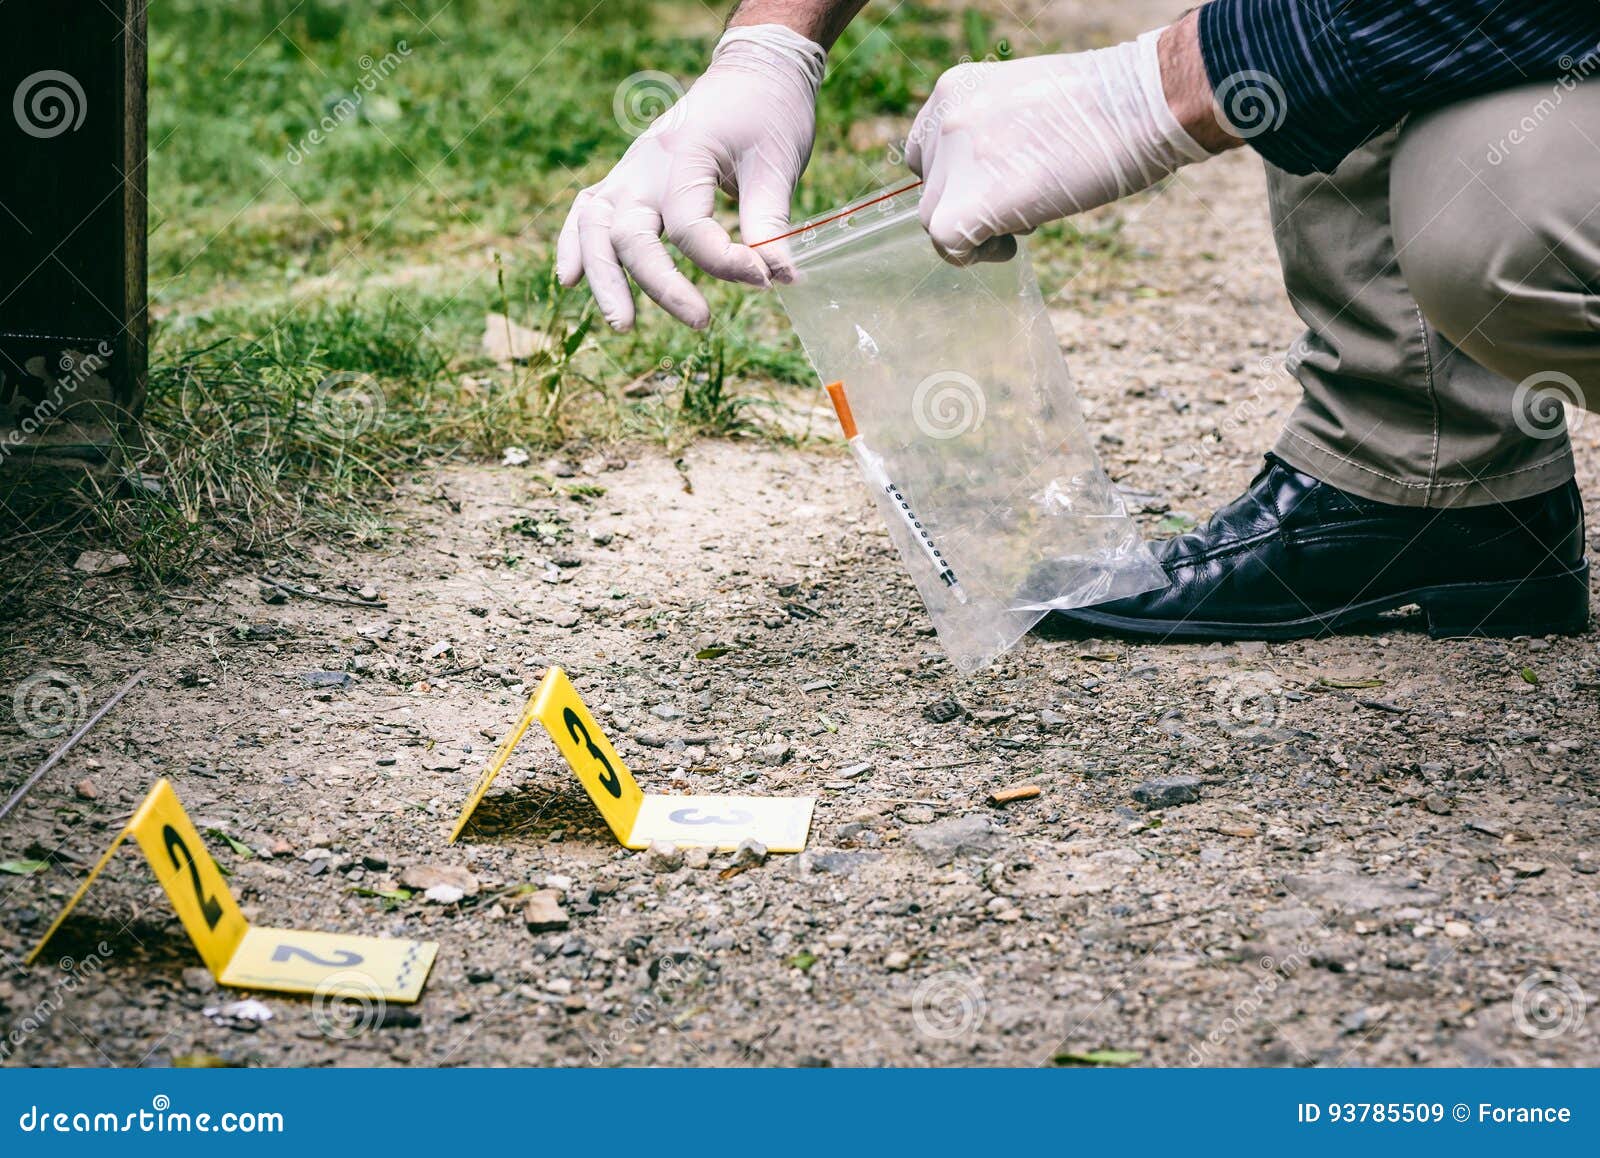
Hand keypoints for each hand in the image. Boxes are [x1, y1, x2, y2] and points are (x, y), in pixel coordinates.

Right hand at [557, 25, 825, 331]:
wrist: (753, 72)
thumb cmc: (769, 113)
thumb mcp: (778, 164)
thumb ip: (769, 224)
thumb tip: (780, 279)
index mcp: (683, 153)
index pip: (690, 226)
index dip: (726, 261)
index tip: (765, 277)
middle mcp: (645, 164)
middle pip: (628, 234)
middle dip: (658, 286)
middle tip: (702, 323)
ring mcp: (629, 171)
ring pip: (595, 228)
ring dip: (604, 276)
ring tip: (624, 325)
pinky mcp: (626, 180)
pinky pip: (586, 213)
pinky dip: (574, 245)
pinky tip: (570, 281)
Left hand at [905, 27, 1215, 262]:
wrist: (1144, 104)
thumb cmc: (1106, 106)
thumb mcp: (1028, 103)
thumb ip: (991, 132)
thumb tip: (984, 177)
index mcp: (956, 89)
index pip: (925, 151)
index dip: (954, 177)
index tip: (992, 183)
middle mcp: (946, 119)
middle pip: (930, 188)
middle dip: (968, 205)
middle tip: (1017, 203)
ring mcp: (955, 159)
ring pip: (934, 221)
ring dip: (975, 232)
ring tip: (1025, 219)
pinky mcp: (970, 201)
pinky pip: (947, 244)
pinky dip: (974, 255)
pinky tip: (1011, 242)